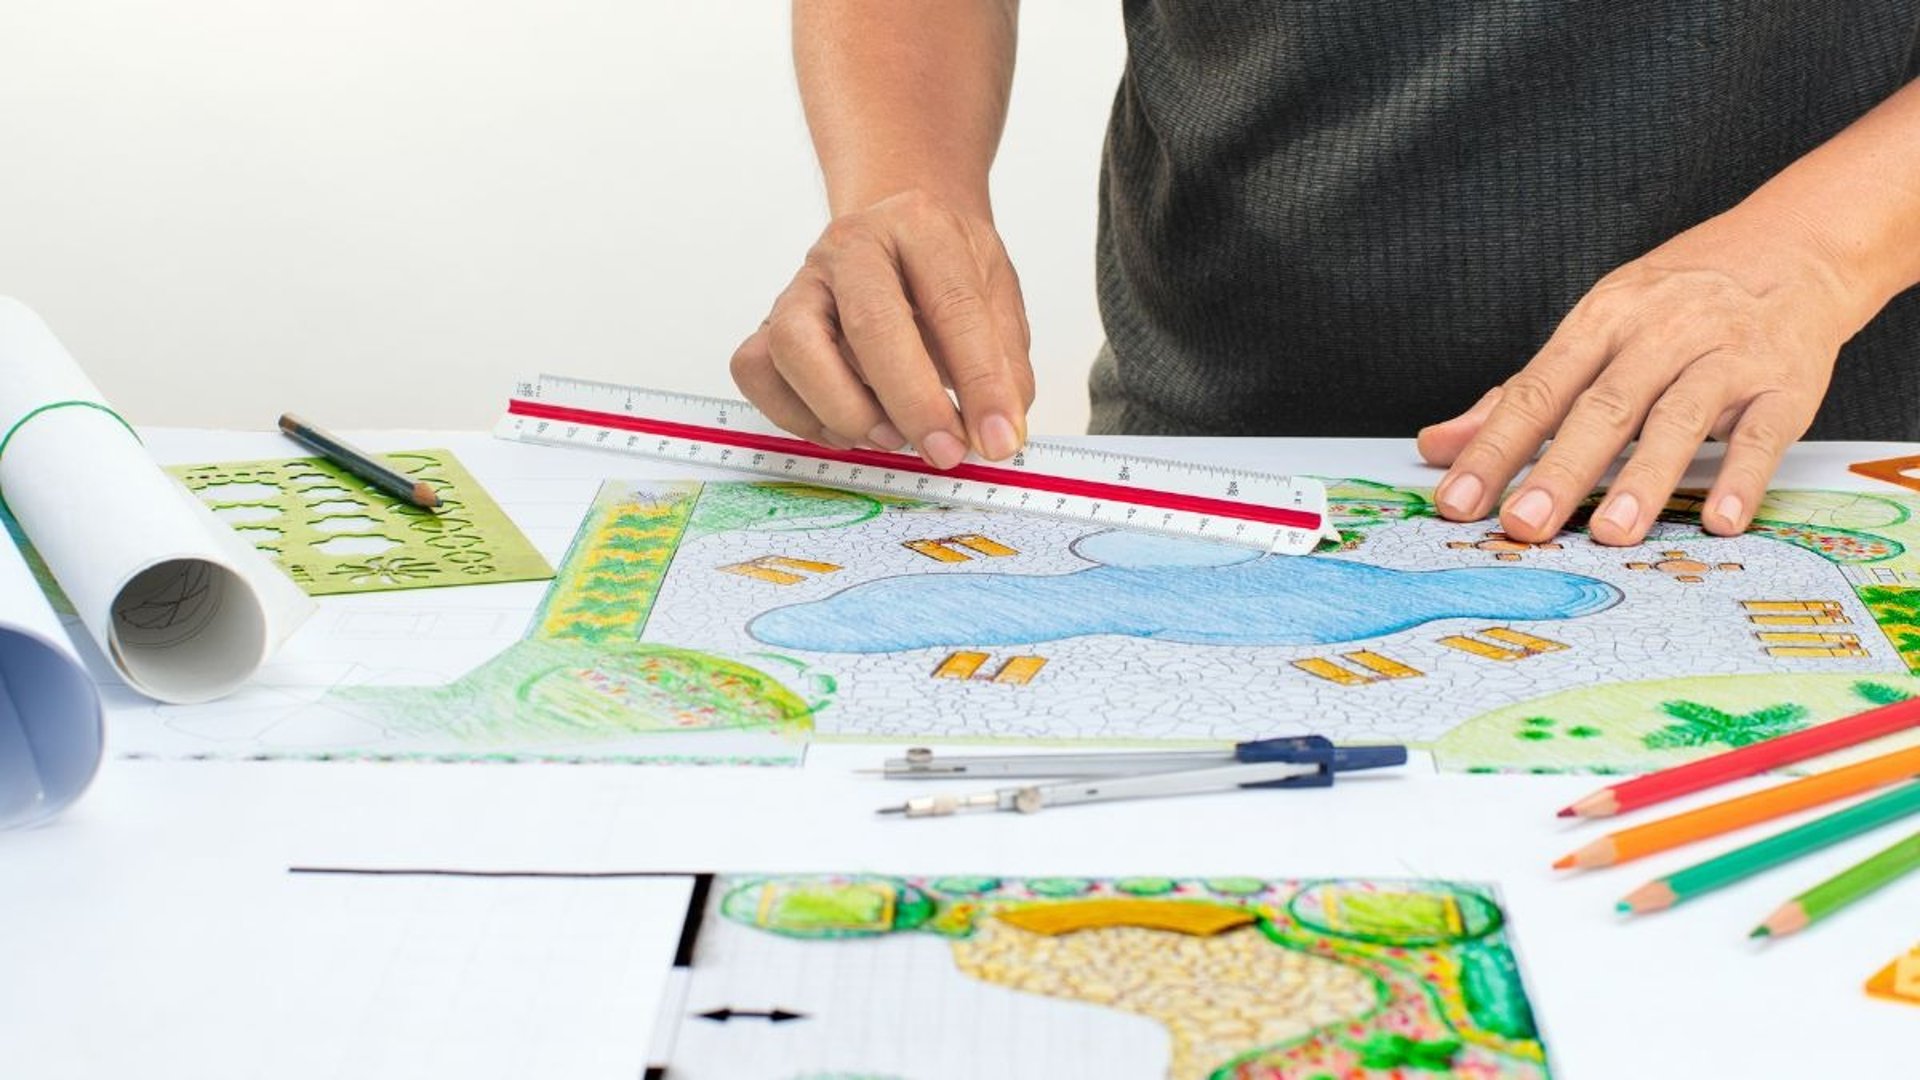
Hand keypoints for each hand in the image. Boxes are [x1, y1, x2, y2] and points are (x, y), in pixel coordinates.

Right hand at [730, 188, 1033, 468]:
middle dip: (914, 403)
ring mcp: (801, 283)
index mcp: (919, 225)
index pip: (954, 304)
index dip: (981, 381)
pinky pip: (759, 373)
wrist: (897, 235)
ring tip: (891, 437)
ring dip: (845, 409)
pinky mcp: (769, 322)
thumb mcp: (997, 297)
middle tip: (946, 451)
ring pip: (795, 346)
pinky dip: (801, 417)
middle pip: (871, 323)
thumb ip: (1004, 366)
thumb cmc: (945, 270)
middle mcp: (851, 245)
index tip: (999, 439)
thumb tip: (996, 434)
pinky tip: (848, 428)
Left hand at [1416, 210, 1859, 545]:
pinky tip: (1721, 520)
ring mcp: (1726, 356)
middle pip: (1603, 407)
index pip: (1537, 389)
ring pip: (1678, 419)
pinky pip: (1762, 433)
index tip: (1458, 500)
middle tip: (1523, 524)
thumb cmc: (1676, 303)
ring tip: (1610, 533)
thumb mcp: (1594, 330)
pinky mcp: (1785, 383)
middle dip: (1559, 469)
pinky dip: (1742, 477)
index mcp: (1601, 320)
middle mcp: (1660, 333)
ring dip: (1644, 479)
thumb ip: (1520, 395)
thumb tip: (1438, 446)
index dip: (1494, 447)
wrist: (1794, 249)